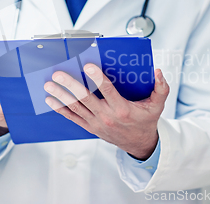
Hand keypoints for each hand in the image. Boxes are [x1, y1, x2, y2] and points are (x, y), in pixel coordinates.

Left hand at [44, 64, 168, 159]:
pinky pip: (73, 118)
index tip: (88, 66)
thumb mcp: (158, 105)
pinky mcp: (91, 127)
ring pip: (76, 107)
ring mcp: (97, 123)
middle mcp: (108, 116)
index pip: (108, 91)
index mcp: (123, 109)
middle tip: (58, 74)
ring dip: (61, 95)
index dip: (98, 78)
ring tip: (49, 85)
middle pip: (86, 98)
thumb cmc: (146, 120)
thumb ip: (161, 88)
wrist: (139, 143)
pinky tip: (51, 100)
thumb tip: (159, 72)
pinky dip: (61, 109)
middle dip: (70, 85)